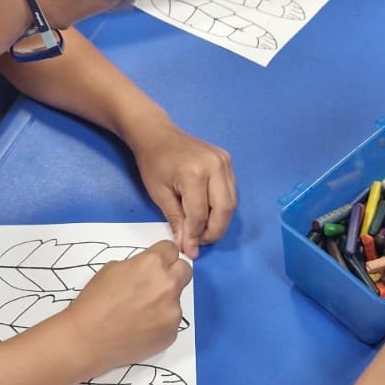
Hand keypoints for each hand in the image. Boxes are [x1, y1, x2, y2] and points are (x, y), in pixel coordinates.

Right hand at [63, 241, 191, 374]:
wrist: (88, 340)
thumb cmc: (94, 302)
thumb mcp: (112, 269)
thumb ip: (138, 265)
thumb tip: (149, 269)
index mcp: (152, 264)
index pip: (171, 249)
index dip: (162, 256)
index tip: (157, 264)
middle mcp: (168, 284)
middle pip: (185, 270)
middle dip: (173, 274)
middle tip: (155, 285)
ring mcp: (173, 311)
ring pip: (176, 299)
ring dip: (164, 301)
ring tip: (139, 313)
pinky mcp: (172, 333)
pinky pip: (171, 321)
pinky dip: (159, 323)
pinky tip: (140, 328)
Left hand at [129, 117, 236, 255]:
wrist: (157, 134)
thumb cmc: (153, 162)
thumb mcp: (159, 194)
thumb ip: (176, 221)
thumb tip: (187, 247)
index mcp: (194, 174)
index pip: (200, 215)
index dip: (196, 236)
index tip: (190, 250)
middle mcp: (215, 166)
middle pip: (224, 210)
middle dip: (213, 232)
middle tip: (200, 242)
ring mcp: (224, 161)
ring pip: (231, 202)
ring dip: (220, 221)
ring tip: (202, 229)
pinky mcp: (227, 160)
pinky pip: (231, 190)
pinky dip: (222, 206)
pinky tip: (208, 212)